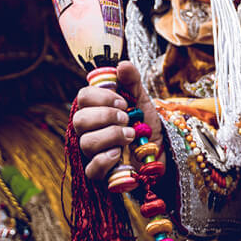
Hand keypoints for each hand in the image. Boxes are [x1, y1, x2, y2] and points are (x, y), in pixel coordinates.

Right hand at [72, 61, 162, 181]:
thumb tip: (121, 64)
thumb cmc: (146, 126)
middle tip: (126, 118)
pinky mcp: (99, 175)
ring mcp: (92, 153)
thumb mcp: (143, 101)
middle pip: (79, 120)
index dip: (101, 97)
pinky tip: (119, 154)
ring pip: (86, 142)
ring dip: (111, 136)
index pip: (83, 97)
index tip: (122, 102)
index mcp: (96, 110)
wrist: (161, 154)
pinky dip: (105, 160)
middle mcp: (89, 131)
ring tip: (130, 136)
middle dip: (106, 116)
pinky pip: (91, 169)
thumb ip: (132, 82)